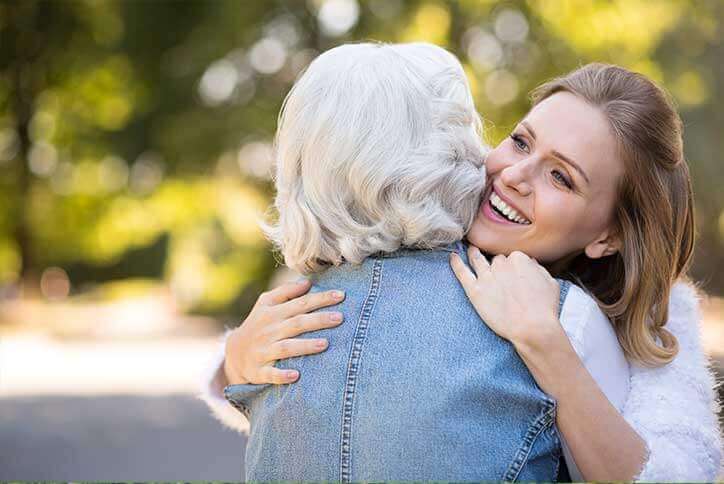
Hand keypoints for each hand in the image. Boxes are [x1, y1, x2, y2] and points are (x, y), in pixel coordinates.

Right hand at [224, 279, 344, 384]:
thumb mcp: (265, 303)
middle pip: (297, 324)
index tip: (341, 295)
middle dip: (318, 320)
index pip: (301, 303)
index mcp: (273, 313)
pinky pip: (271, 373)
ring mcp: (264, 351)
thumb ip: (286, 291)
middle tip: (340, 318)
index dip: (320, 299)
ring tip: (325, 344)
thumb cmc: (258, 324)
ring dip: (305, 346)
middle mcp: (269, 330)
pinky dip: (282, 375)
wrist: (234, 352)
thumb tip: (307, 282)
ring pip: (286, 348)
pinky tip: (296, 375)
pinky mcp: (259, 370)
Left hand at [449, 246, 560, 350]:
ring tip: (471, 250)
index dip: (514, 267)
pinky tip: (452, 256)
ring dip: (473, 253)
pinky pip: (462, 272)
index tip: (516, 275)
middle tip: (500, 276)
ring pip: (477, 260)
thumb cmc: (544, 308)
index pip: (513, 257)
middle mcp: (501, 264)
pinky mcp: (475, 290)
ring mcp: (486, 276)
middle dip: (498, 266)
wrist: (532, 327)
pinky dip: (456, 263)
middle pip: (496, 260)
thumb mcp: (550, 282)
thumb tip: (530, 263)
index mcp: (519, 258)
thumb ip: (537, 269)